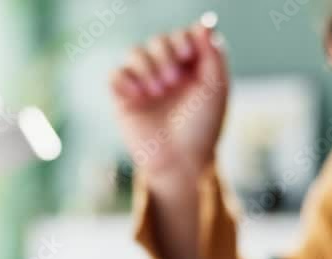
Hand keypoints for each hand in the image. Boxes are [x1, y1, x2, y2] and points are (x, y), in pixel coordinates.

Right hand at [109, 20, 228, 180]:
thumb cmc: (203, 129)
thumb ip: (213, 55)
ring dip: (147, 66)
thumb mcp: (215, 90)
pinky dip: (126, 80)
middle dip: (165, 54)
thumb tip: (204, 23)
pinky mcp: (124, 99)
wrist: (181, 162)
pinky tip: (140, 96)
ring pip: (135, 53)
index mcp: (190, 68)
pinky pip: (116, 75)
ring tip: (158, 91)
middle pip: (158, 40)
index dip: (183, 39)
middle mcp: (166, 72)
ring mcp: (143, 84)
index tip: (188, 55)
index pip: (182, 36)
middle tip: (173, 80)